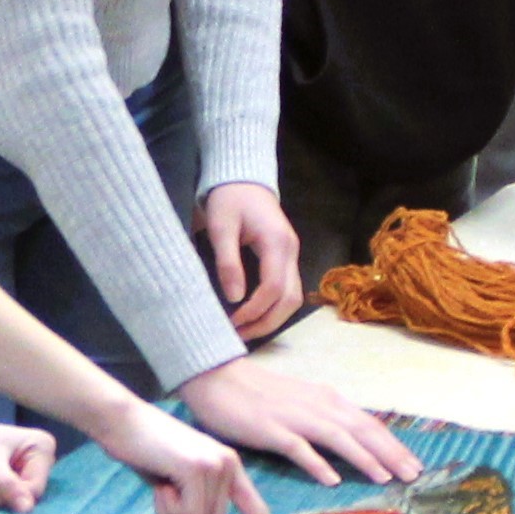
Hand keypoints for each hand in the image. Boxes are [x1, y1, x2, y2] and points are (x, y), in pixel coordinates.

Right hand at [93, 395, 290, 513]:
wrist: (120, 420)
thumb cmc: (142, 450)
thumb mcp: (177, 480)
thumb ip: (196, 500)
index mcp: (228, 467)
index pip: (254, 507)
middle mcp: (230, 464)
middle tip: (163, 492)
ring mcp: (218, 465)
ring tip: (162, 482)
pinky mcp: (201, 468)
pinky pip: (189, 513)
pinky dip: (167, 506)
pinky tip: (160, 479)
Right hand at [177, 355, 418, 489]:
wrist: (219, 379)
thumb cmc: (260, 396)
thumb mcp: (302, 405)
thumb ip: (326, 421)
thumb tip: (354, 443)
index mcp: (327, 400)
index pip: (369, 424)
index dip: (394, 445)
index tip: (414, 464)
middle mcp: (318, 405)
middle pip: (362, 430)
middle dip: (391, 453)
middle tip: (414, 476)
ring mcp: (295, 416)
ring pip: (338, 437)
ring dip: (364, 458)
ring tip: (385, 479)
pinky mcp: (271, 428)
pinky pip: (298, 448)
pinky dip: (317, 463)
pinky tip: (332, 480)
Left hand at [199, 182, 303, 340]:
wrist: (243, 179)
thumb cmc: (229, 199)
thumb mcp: (221, 227)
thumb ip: (228, 262)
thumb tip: (234, 297)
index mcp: (277, 242)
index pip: (274, 287)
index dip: (254, 310)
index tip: (232, 322)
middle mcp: (291, 251)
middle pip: (290, 299)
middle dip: (266, 322)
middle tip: (238, 335)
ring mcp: (292, 255)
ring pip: (293, 298)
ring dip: (272, 318)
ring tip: (244, 330)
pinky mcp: (286, 258)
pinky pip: (288, 290)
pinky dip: (273, 308)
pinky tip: (253, 315)